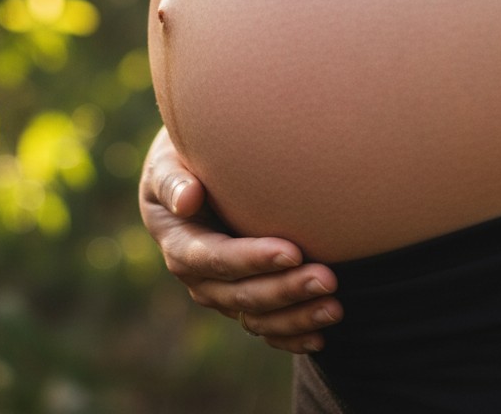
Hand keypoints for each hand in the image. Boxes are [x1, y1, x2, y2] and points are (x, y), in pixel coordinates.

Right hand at [139, 126, 342, 353]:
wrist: (186, 182)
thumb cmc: (179, 163)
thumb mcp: (166, 164)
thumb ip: (172, 181)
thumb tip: (187, 200)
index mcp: (180, 244)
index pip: (217, 258)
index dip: (253, 259)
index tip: (292, 251)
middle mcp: (198, 278)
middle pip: (242, 294)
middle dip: (286, 290)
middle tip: (328, 279)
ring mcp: (220, 294)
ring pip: (257, 317)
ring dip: (296, 317)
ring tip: (334, 307)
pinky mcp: (239, 302)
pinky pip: (265, 328)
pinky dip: (291, 336)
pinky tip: (320, 336)